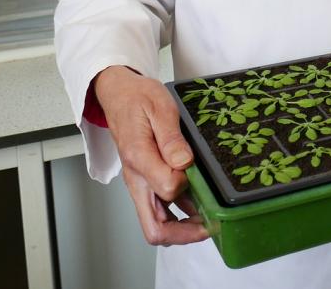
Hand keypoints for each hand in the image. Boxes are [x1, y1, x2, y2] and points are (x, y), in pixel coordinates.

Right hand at [94, 65, 208, 245]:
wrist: (119, 95)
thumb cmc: (138, 99)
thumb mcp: (159, 108)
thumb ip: (171, 138)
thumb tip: (184, 163)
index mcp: (139, 158)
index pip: (167, 189)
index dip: (187, 184)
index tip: (197, 170)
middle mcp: (137, 179)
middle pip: (155, 227)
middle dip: (185, 234)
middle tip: (211, 225)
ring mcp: (141, 183)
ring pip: (157, 222)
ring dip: (184, 227)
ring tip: (210, 217)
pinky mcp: (146, 182)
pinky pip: (160, 208)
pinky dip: (180, 213)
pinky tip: (199, 203)